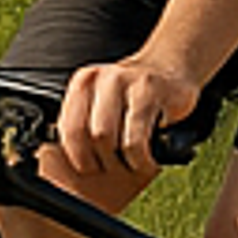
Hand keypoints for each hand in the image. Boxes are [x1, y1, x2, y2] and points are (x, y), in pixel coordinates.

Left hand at [49, 52, 198, 197]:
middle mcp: (100, 79)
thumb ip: (87, 122)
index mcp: (83, 83)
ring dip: (118, 162)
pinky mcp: (149, 93)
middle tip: (111, 170)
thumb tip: (69, 162)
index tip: (87, 168)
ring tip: (131, 166)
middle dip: (96, 160)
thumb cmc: (136, 94)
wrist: (171, 66)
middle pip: (84, 134)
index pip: (66, 127)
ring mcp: (124, 82)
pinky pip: (135, 138)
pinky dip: (138, 159)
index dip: (74, 155)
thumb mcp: (105, 102)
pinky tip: (145, 162)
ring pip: (105, 137)